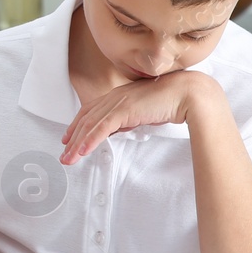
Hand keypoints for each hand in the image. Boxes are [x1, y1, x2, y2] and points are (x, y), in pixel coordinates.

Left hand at [61, 70, 211, 163]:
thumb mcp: (143, 111)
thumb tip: (118, 127)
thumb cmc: (170, 101)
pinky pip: (102, 127)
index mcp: (119, 95)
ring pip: (90, 125)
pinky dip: (90, 140)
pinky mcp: (124, 109)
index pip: (91, 111)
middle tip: (64, 154)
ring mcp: (118, 102)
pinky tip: (82, 151)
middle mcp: (114, 96)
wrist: (187, 93)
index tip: (69, 138)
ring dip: (77, 143)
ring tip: (69, 159)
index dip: (77, 125)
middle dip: (72, 138)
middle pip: (86, 119)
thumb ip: (129, 117)